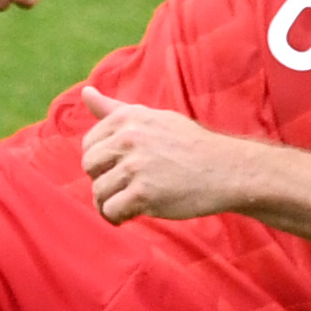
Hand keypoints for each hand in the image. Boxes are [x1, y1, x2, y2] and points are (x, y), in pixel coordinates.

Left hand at [78, 86, 253, 222]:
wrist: (225, 170)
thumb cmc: (188, 145)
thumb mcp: (153, 118)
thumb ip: (115, 109)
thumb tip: (85, 92)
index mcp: (128, 118)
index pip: (89, 144)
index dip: (102, 161)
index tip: (121, 168)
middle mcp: (129, 138)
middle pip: (90, 166)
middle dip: (102, 179)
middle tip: (124, 187)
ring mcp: (135, 166)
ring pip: (98, 191)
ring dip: (109, 202)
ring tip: (128, 204)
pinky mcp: (143, 193)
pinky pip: (110, 211)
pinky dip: (116, 218)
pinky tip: (130, 216)